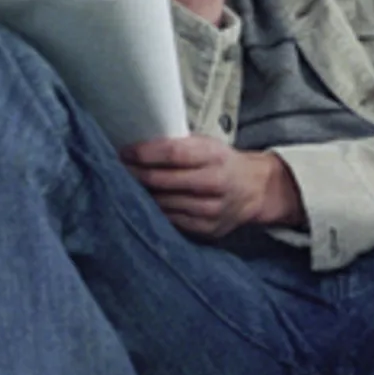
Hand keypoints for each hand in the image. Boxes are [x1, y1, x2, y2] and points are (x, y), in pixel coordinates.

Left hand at [120, 135, 304, 239]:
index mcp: (214, 156)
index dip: (144, 153)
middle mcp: (214, 183)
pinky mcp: (207, 228)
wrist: (254, 189)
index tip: (125, 152)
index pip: (172, 154)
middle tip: (119, 169)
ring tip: (129, 186)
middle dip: (136, 174)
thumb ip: (179, 146)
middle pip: (163, 181)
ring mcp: (211, 209)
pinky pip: (171, 219)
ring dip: (143, 194)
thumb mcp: (208, 145)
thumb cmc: (222, 163)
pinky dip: (157, 210)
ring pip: (164, 203)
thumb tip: (139, 147)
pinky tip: (148, 203)